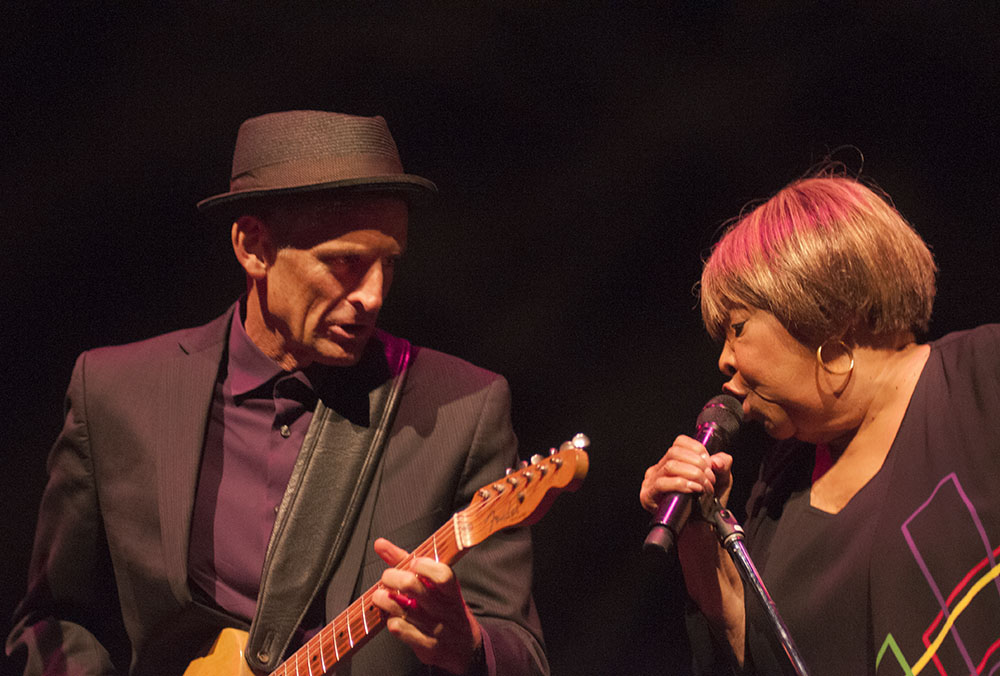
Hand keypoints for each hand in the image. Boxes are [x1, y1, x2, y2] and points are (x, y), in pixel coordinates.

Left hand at [371, 537, 482, 674]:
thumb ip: (408, 563)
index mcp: (452, 591)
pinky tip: (390, 616)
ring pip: (403, 610)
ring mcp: (436, 630)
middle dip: (393, 578)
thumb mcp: (436, 585)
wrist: (465, 647)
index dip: (424, 566)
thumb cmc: (446, 609)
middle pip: (415, 588)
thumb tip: (380, 544)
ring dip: (384, 599)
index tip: (413, 562)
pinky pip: (400, 630)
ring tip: (380, 596)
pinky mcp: (427, 646)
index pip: (443, 575)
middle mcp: (445, 610)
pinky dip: (390, 620)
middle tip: (387, 578)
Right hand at [639, 434, 733, 516]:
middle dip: (698, 464)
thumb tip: (716, 460)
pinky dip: (680, 484)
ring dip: (693, 475)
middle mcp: (659, 468)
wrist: (699, 531)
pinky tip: (692, 490)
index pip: (680, 443)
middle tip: (709, 479)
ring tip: (704, 487)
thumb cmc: (705, 506)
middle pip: (675, 452)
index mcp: (673, 461)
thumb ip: (723, 465)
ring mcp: (651, 481)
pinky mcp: (647, 495)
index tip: (710, 464)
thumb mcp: (721, 482)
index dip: (697, 449)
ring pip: (670, 466)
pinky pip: (661, 483)